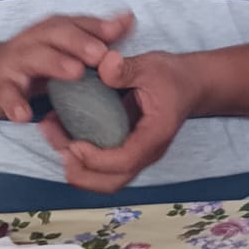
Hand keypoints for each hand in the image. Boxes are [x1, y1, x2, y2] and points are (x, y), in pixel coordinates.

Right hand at [0, 12, 132, 123]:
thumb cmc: (36, 59)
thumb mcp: (65, 45)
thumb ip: (96, 34)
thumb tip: (129, 18)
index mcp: (52, 30)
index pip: (76, 22)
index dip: (96, 26)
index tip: (118, 31)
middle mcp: (33, 40)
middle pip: (56, 34)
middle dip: (79, 42)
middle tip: (100, 54)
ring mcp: (14, 63)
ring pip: (33, 58)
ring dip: (54, 63)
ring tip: (76, 72)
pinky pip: (6, 95)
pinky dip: (15, 104)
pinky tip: (25, 115)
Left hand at [39, 50, 204, 193]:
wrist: (191, 85)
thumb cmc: (173, 77)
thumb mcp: (151, 66)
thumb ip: (127, 68)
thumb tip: (105, 65)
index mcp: (155, 135)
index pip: (125, 161)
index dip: (96, 159)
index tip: (73, 143)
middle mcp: (147, 153)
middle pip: (112, 182)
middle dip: (80, 172)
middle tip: (60, 147)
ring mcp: (138, 155)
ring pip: (105, 180)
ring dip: (78, 168)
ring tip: (57, 141)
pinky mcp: (128, 151)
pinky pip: (103, 169)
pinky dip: (82, 161)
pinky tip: (66, 137)